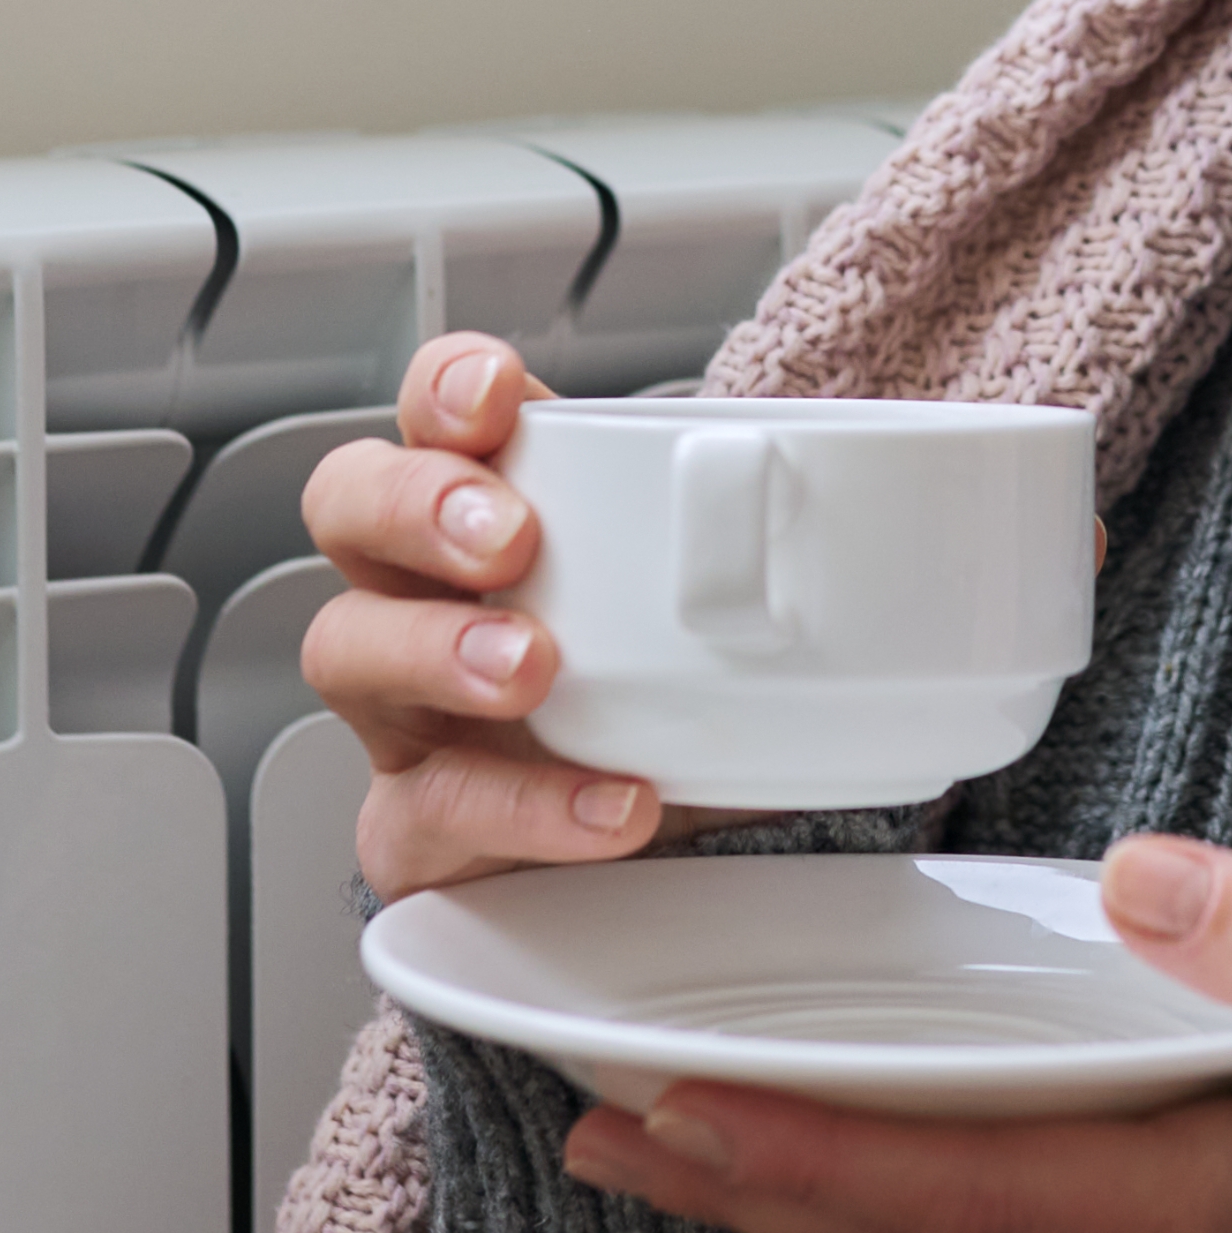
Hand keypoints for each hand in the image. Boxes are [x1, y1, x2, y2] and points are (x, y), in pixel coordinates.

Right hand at [299, 333, 712, 896]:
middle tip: (511, 539)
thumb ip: (761, 554)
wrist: (644, 843)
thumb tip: (886, 521)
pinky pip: (426, 810)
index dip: (447, 388)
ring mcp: (403, 709)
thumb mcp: (708, 607)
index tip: (502, 395)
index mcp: (487, 508)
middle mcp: (420, 593)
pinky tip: (608, 804)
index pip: (431, 411)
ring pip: (345, 649)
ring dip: (438, 647)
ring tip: (533, 669)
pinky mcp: (416, 823)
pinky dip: (521, 808)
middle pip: (348, 506)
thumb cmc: (660, 694)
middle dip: (417, 504)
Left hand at [559, 835, 1231, 1232]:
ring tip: (652, 1145)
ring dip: (788, 1196)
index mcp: (1202, 1207)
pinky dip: (876, 1198)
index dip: (808, 1153)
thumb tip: (1141, 874)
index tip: (675, 1109)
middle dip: (745, 1185)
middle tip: (591, 1131)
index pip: (959, 1187)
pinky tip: (815, 1154)